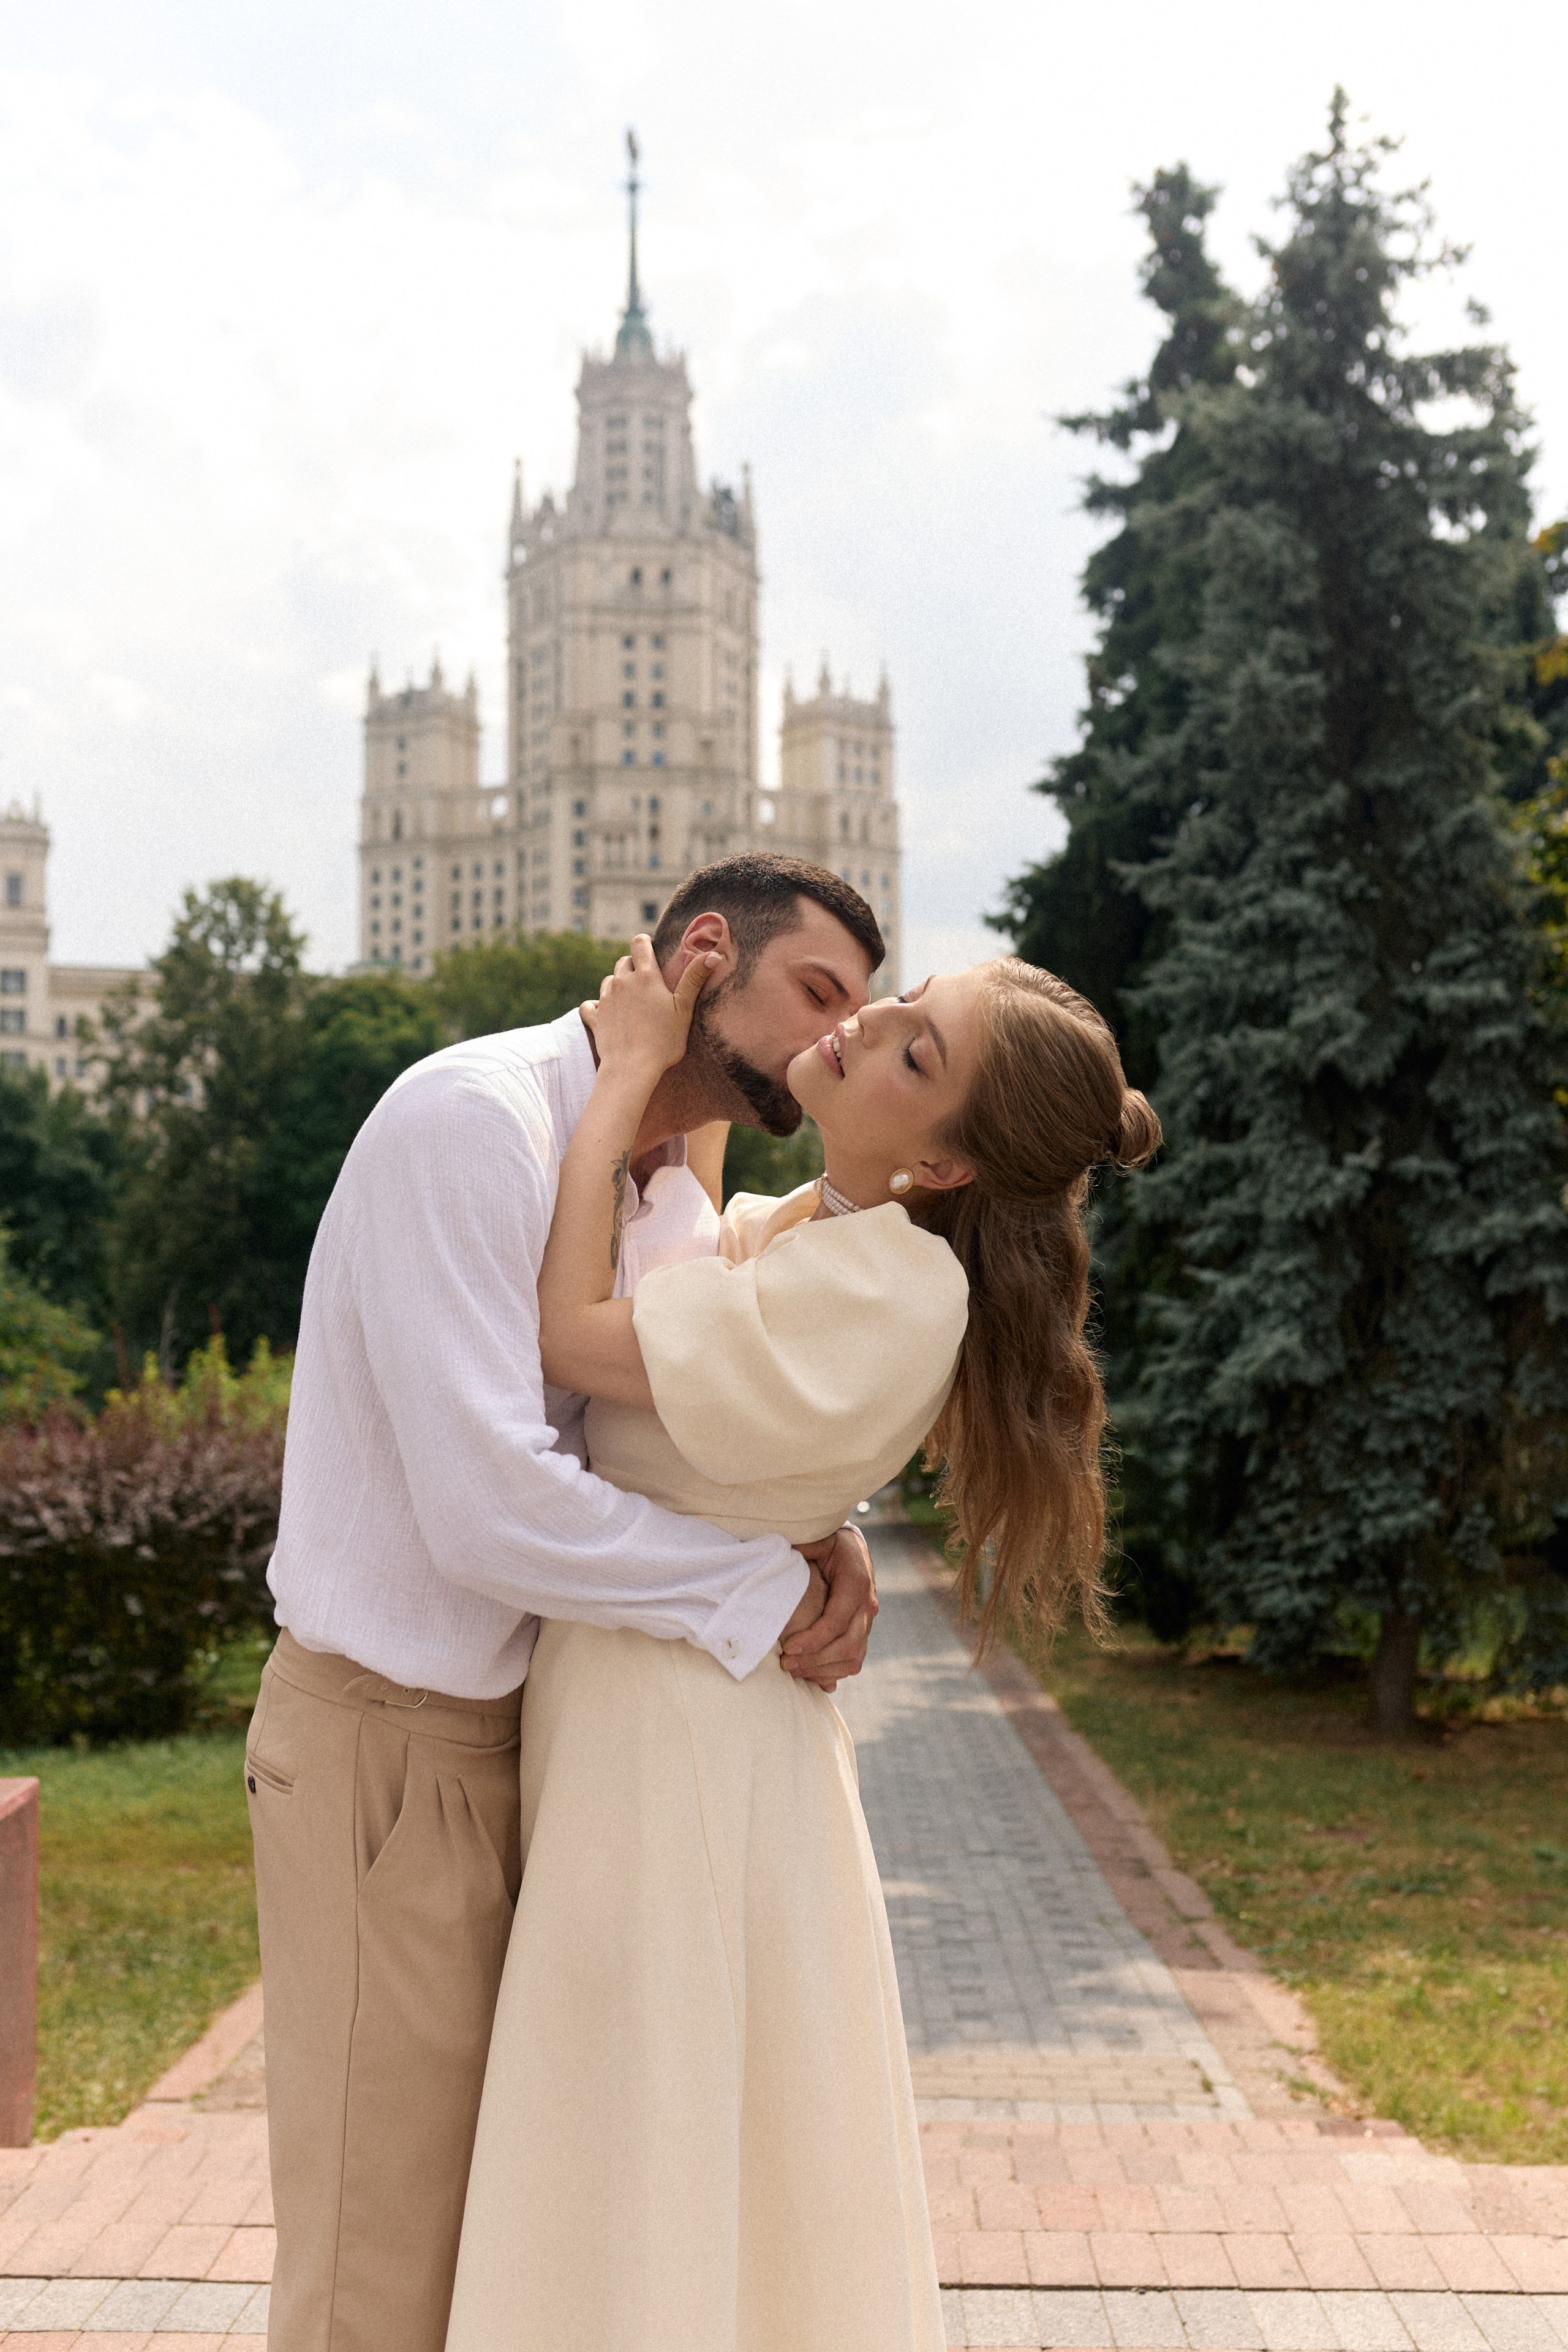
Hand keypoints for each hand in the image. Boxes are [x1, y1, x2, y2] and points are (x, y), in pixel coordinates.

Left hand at [583, 935, 718, 1081]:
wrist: (632, 1068)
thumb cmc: (663, 1040)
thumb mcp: (684, 1008)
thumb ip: (695, 978)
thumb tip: (713, 954)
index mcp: (645, 976)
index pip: (639, 943)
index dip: (646, 943)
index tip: (653, 952)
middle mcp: (621, 982)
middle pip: (624, 960)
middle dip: (635, 966)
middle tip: (648, 984)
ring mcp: (605, 999)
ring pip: (609, 980)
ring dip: (618, 985)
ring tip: (632, 1001)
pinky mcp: (595, 1018)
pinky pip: (590, 1005)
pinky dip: (597, 1006)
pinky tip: (606, 1013)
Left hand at [780, 1524, 877, 1691]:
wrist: (851, 1549)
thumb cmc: (829, 1544)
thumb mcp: (820, 1538)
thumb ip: (806, 1545)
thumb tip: (789, 1549)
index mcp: (857, 1583)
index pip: (837, 1621)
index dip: (813, 1639)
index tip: (788, 1647)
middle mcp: (867, 1605)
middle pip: (846, 1646)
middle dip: (814, 1660)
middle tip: (785, 1663)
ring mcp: (867, 1622)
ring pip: (852, 1659)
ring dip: (822, 1670)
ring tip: (793, 1669)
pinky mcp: (862, 1633)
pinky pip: (853, 1661)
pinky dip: (832, 1672)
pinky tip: (809, 1673)